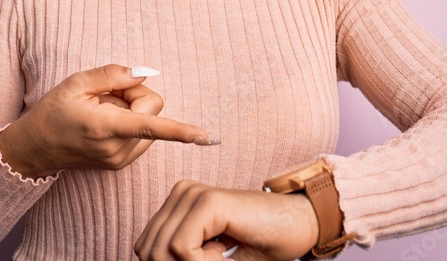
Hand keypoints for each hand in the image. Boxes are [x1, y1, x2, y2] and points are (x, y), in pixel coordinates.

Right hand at [0, 64, 215, 177]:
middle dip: (135, 94)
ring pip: (150, 120)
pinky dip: (129, 121)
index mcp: (105, 127)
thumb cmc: (54, 110)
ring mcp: (121, 159)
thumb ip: (112, 74)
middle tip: (105, 95)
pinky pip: (143, 132)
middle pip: (153, 108)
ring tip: (101, 111)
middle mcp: (117, 148)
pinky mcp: (122, 163)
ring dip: (131, 109)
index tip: (204, 136)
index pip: (149, 125)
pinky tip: (105, 122)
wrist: (36, 148)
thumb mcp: (76, 82)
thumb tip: (144, 74)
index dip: (179, 130)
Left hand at [135, 181, 318, 260]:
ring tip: (223, 257)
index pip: (145, 247)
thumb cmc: (261, 243)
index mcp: (177, 203)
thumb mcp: (208, 256)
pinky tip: (227, 254)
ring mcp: (193, 193)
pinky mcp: (208, 202)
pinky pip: (181, 248)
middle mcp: (181, 192)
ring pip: (161, 251)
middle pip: (148, 250)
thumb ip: (181, 259)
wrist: (301, 225)